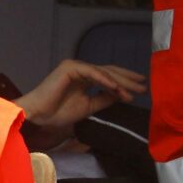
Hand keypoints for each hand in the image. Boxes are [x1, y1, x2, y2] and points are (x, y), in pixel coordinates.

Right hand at [15, 59, 145, 128]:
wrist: (37, 116)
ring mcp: (76, 66)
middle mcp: (81, 69)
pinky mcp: (70, 67)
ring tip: (134, 91)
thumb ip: (103, 99)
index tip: (140, 88)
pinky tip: (117, 88)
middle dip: (128, 79)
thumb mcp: (87, 107)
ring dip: (120, 82)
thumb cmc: (57, 113)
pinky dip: (105, 80)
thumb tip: (122, 95)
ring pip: (103, 72)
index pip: (109, 76)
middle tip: (144, 86)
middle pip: (109, 72)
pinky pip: (92, 73)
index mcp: (84, 77)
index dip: (125, 81)